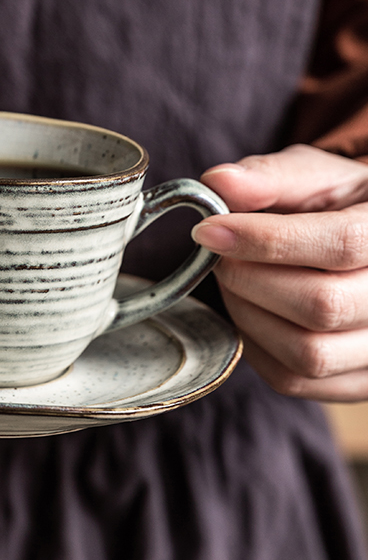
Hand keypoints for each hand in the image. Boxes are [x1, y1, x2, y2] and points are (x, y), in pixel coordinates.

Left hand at [193, 144, 367, 401]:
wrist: (363, 243)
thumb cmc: (340, 206)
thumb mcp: (316, 177)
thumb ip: (271, 177)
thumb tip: (217, 182)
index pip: (341, 244)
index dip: (266, 240)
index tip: (208, 230)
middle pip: (321, 306)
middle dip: (250, 279)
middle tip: (221, 255)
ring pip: (308, 353)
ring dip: (249, 314)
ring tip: (236, 281)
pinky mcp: (360, 382)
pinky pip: (295, 380)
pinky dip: (256, 346)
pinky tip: (251, 310)